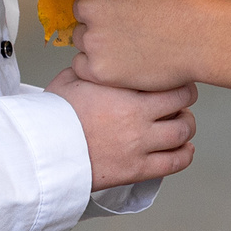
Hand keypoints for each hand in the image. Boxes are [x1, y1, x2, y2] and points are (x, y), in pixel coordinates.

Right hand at [44, 68, 196, 188]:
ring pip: (182, 132)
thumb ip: (95, 69)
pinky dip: (185, 154)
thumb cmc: (52, 115)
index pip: (167, 80)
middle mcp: (137, 116)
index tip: (174, 78)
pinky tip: (184, 148)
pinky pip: (174, 163)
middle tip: (182, 99)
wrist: (43, 151)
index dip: (176, 78)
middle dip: (186, 99)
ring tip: (182, 122)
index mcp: (123, 91)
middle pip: (182, 103)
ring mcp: (139, 145)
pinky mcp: (136, 170)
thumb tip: (102, 61)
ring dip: (187, 125)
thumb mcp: (72, 78)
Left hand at [67, 0, 217, 90]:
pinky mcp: (99, 69)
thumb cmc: (186, 1)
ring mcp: (93, 40)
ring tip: (130, 43)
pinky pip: (83, 66)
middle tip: (127, 22)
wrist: (202, 38)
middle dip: (98, 15)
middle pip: (81, 11)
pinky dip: (97, 66)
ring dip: (98, 40)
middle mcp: (90, 6)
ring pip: (83, 38)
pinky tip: (122, 62)